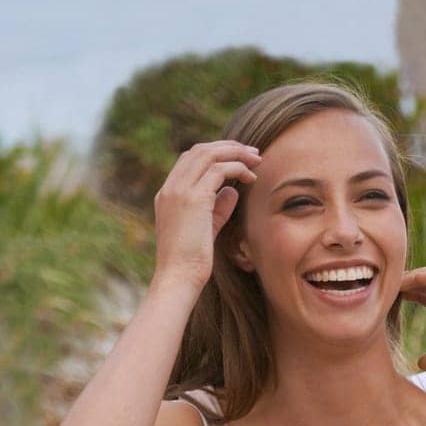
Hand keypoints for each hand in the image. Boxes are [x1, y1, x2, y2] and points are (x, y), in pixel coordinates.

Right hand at [152, 141, 259, 293]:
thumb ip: (217, 208)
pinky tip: (251, 178)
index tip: (238, 159)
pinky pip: (218, 170)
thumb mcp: (206, 229)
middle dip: (228, 147)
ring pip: (208, 154)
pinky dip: (237, 168)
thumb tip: (233, 191)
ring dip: (236, 153)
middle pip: (199, 150)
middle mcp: (171, 187)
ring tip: (257, 160)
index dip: (216, 154)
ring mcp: (179, 190)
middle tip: (253, 153)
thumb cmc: (192, 261)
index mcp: (168, 193)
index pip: (190, 160)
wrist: (179, 277)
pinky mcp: (193, 198)